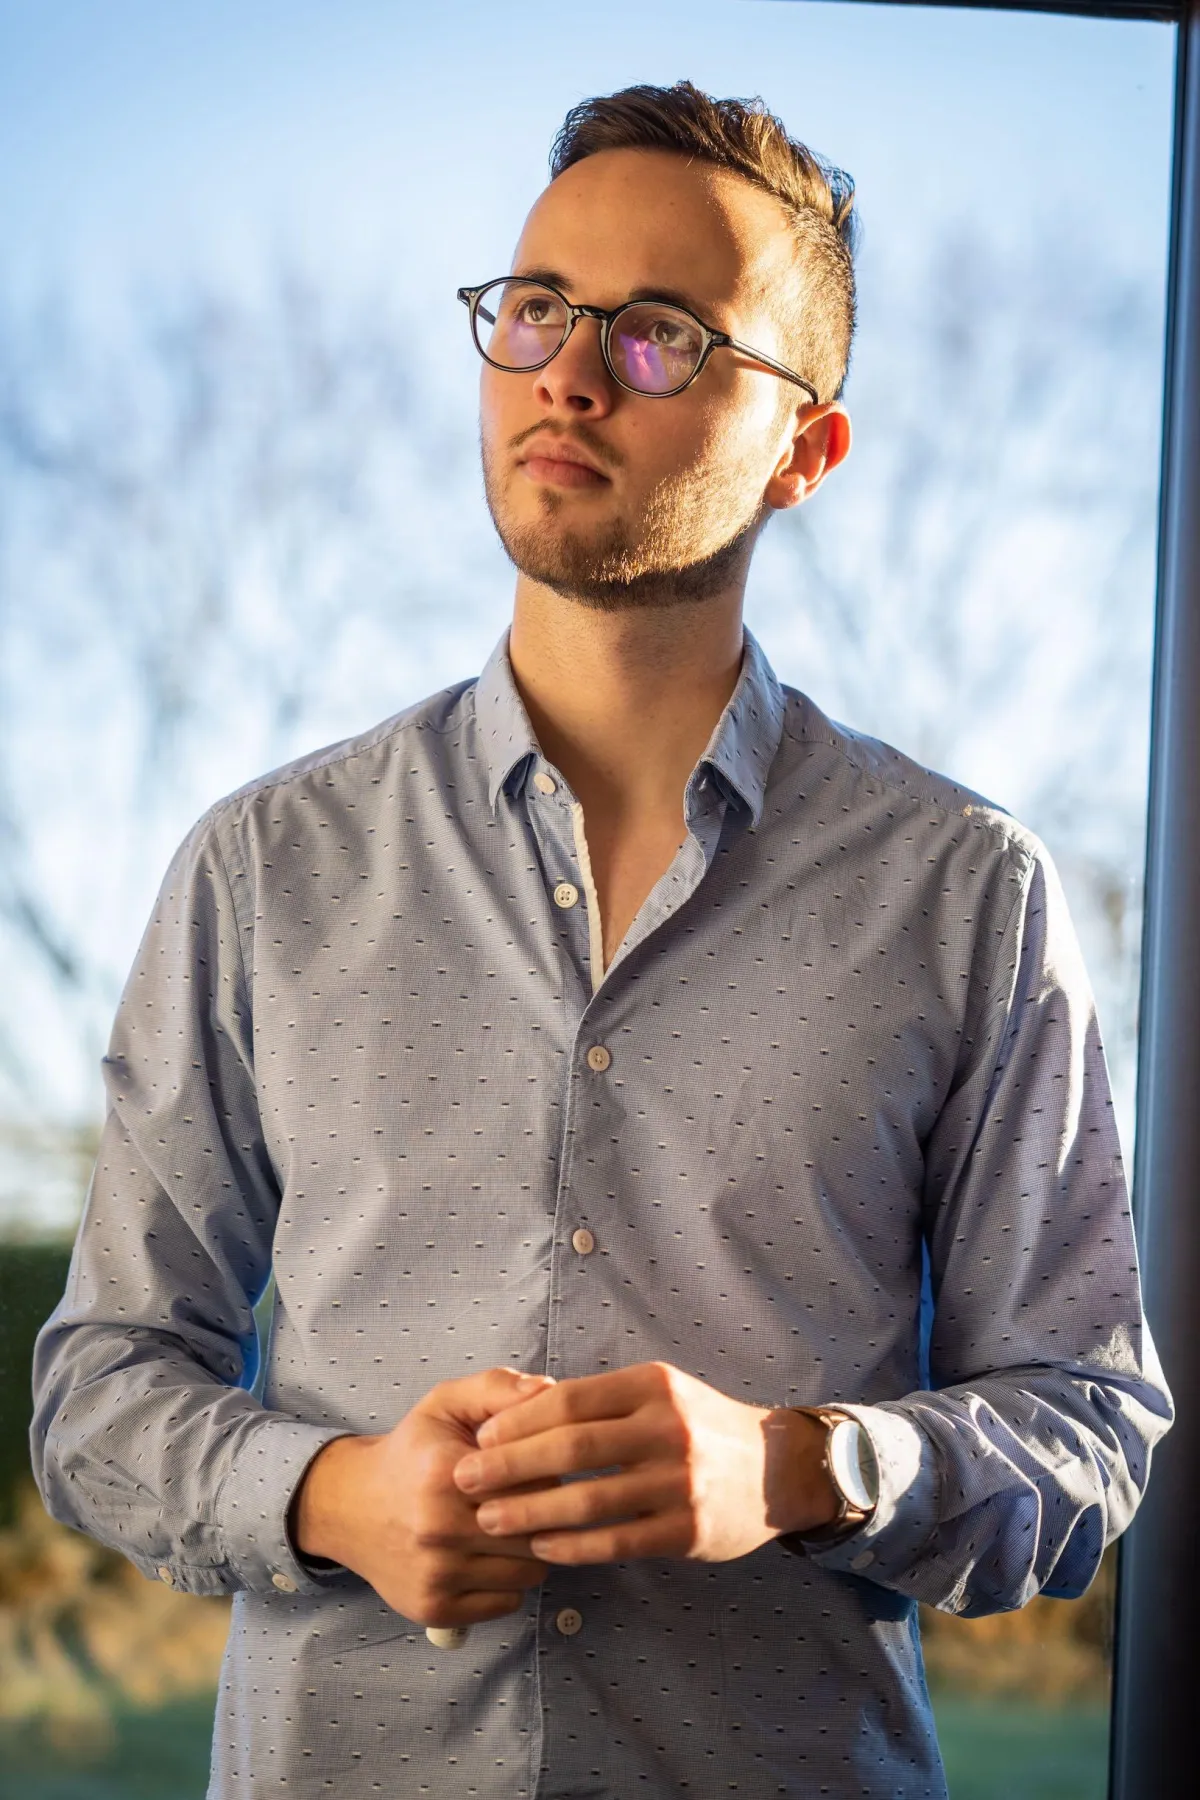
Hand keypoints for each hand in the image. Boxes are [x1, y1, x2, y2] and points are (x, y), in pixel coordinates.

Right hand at [288, 1366, 560, 1626]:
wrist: (349, 1507)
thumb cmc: (412, 1452)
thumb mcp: (446, 1404)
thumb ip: (498, 1388)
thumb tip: (549, 1389)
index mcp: (446, 1473)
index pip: (538, 1482)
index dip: (546, 1473)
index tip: (534, 1467)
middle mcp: (439, 1528)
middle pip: (537, 1530)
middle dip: (544, 1514)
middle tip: (527, 1499)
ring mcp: (436, 1575)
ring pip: (529, 1572)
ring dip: (530, 1550)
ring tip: (509, 1526)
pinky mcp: (436, 1609)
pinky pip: (508, 1602)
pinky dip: (509, 1582)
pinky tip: (490, 1556)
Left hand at [450, 1361, 837, 1564]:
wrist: (776, 1469)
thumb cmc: (700, 1425)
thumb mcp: (659, 1392)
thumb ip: (602, 1400)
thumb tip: (521, 1411)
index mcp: (652, 1386)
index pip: (569, 1399)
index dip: (518, 1421)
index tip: (480, 1439)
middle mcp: (667, 1429)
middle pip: (571, 1449)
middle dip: (509, 1467)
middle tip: (465, 1481)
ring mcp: (679, 1483)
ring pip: (588, 1501)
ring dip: (531, 1512)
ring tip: (491, 1519)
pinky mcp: (686, 1531)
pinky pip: (615, 1542)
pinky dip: (572, 1546)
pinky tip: (541, 1548)